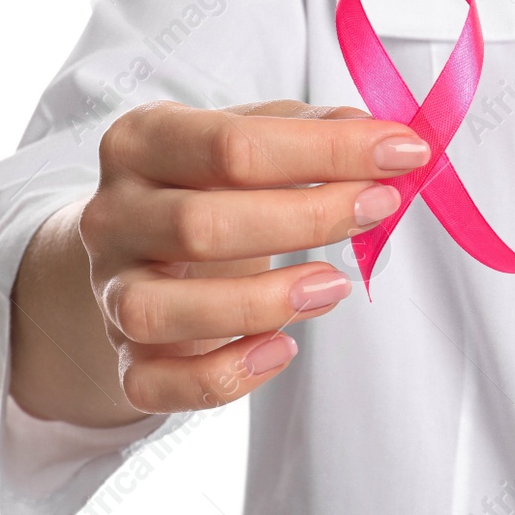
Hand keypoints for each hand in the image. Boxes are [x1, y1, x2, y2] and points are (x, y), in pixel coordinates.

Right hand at [78, 99, 429, 413]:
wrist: (138, 251)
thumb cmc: (209, 186)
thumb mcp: (247, 138)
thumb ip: (307, 129)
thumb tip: (375, 131)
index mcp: (142, 141)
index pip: (233, 144)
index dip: (328, 150)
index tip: (404, 152)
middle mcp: (112, 215)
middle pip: (201, 226)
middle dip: (307, 218)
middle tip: (379, 209)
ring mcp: (111, 291)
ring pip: (161, 311)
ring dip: (261, 303)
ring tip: (335, 286)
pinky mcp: (123, 358)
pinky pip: (156, 385)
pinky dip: (224, 376)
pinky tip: (283, 349)